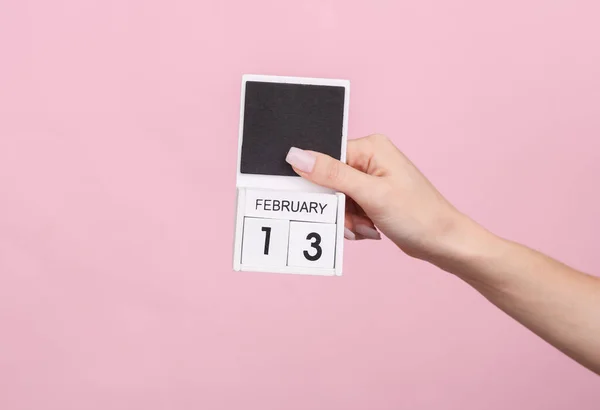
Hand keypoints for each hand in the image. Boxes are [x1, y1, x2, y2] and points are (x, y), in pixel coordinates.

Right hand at [285, 134, 466, 260]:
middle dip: (338, 208)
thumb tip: (297, 156)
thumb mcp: (370, 194)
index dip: (321, 184)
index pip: (325, 158)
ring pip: (337, 200)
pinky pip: (347, 209)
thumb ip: (331, 174)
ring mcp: (371, 179)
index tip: (329, 204)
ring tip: (367, 228)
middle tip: (354, 221)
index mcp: (370, 147)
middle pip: (329, 181)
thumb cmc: (417, 215)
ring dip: (347, 219)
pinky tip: (370, 230)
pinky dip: (354, 224)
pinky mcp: (372, 197)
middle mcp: (369, 158)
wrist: (442, 242)